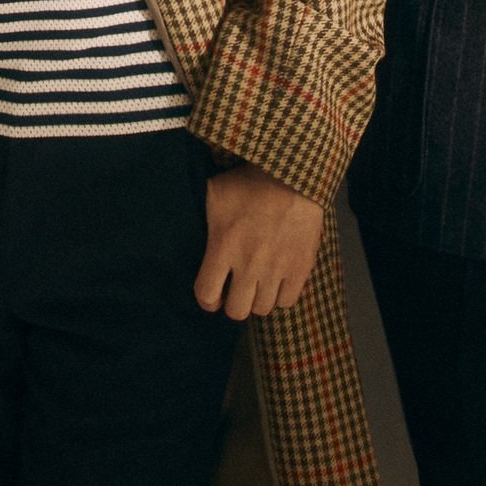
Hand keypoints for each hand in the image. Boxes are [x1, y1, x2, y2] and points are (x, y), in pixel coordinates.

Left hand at [195, 164, 323, 319]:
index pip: (207, 295)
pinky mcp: (301, 268)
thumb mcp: (214, 192)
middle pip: (236, 311)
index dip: (207, 300)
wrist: (293, 174)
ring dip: (256, 299)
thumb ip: (201, 217)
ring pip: (262, 309)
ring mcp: (277, 268)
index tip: (213, 295)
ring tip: (257, 284)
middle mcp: (249, 264)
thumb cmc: (249, 180)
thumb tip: (183, 222)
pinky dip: (280, 296)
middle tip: (236, 290)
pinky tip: (276, 281)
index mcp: (223, 246)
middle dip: (233, 303)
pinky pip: (287, 302)